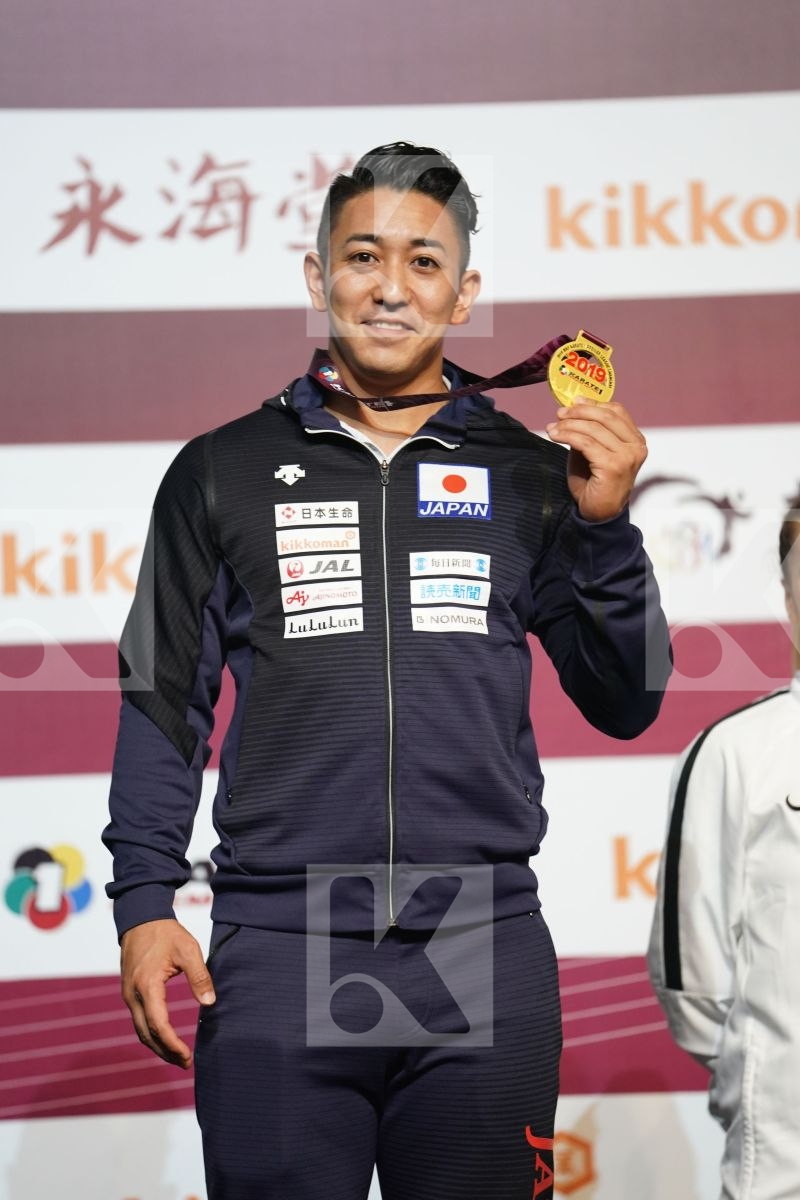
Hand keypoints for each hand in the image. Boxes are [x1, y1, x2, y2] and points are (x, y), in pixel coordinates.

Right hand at [120, 918, 215, 1068]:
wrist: (140, 919)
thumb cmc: (165, 933)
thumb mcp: (188, 949)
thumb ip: (199, 976)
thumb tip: (210, 1002)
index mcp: (147, 985)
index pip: (158, 1025)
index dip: (172, 1044)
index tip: (187, 1056)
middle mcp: (133, 995)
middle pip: (146, 1034)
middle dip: (165, 1052)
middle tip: (186, 1063)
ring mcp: (128, 995)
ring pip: (140, 1030)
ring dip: (158, 1046)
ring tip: (178, 1057)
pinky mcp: (129, 993)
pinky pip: (138, 1021)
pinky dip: (151, 1034)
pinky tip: (165, 1039)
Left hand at [546, 400, 646, 521]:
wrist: (599, 513)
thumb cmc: (594, 482)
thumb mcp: (593, 450)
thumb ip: (589, 431)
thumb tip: (572, 407)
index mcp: (635, 440)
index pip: (617, 411)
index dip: (593, 403)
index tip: (573, 402)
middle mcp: (636, 447)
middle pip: (605, 416)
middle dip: (579, 412)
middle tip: (559, 414)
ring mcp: (627, 457)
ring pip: (593, 429)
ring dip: (568, 425)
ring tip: (552, 428)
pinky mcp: (613, 466)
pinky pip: (586, 443)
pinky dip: (568, 436)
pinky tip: (555, 436)